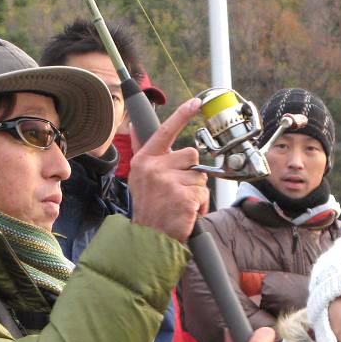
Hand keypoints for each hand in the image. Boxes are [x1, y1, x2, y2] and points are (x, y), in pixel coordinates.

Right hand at [129, 99, 209, 241]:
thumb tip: (136, 125)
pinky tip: (186, 213)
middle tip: (177, 189)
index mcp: (145, 160)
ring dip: (196, 191)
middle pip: (191, 154)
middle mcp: (155, 168)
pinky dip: (200, 205)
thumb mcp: (140, 178)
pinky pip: (203, 193)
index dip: (182, 115)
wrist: (147, 240)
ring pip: (200, 175)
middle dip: (191, 172)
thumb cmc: (149, 209)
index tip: (197, 101)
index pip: (166, 131)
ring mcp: (168, 182)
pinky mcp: (182, 197)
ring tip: (180, 203)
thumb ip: (146, 152)